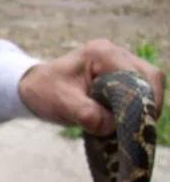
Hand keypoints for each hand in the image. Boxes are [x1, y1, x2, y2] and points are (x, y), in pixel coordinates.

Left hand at [19, 39, 165, 134]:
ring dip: (141, 106)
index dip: (145, 101)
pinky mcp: (117, 75)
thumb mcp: (62, 104)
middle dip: (147, 104)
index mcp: (102, 54)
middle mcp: (115, 53)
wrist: (32, 88)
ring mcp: (118, 63)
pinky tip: (123, 122)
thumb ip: (87, 114)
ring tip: (130, 127)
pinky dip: (134, 106)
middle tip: (139, 128)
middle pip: (150, 77)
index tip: (140, 124)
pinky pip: (136, 90)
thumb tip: (111, 126)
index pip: (139, 76)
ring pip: (146, 84)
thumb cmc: (44, 92)